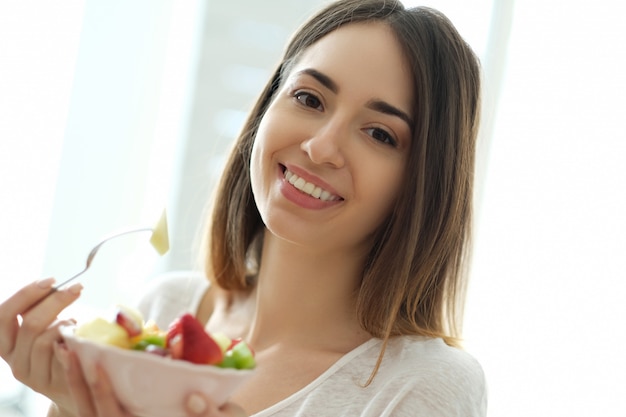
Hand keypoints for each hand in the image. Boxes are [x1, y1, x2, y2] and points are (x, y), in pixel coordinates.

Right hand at [0, 278, 82, 414]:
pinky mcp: (51, 384)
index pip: (3, 315)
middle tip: (77, 288)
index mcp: (6, 343)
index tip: (51, 280)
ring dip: (66, 323)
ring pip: (45, 340)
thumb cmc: (60, 348)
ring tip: (75, 321)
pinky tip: (79, 335)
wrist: (73, 385)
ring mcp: (31, 375)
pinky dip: (72, 339)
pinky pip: (61, 355)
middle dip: (56, 300)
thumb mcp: (44, 327)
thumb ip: (41, 310)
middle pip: (30, 324)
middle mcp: (13, 361)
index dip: (26, 294)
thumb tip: (52, 283)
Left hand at [57, 345, 246, 416]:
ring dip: (76, 383)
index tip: (97, 364)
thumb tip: (195, 398)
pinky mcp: (132, 414)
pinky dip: (86, 385)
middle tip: (68, 351)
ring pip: (91, 411)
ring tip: (67, 353)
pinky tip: (82, 361)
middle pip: (93, 414)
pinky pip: (99, 404)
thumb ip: (210, 415)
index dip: (103, 392)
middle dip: (78, 383)